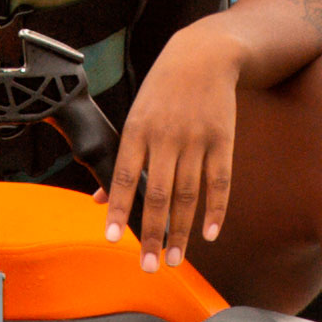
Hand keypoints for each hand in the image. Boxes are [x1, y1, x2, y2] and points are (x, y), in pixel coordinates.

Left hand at [105, 21, 240, 270]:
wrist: (203, 55)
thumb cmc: (162, 91)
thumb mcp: (135, 115)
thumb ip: (121, 159)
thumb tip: (98, 199)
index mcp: (137, 130)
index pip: (124, 175)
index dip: (117, 208)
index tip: (111, 238)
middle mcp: (166, 137)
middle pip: (157, 193)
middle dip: (152, 233)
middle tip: (148, 266)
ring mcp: (196, 139)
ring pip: (188, 194)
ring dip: (181, 230)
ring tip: (174, 258)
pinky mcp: (222, 139)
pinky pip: (220, 181)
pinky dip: (216, 210)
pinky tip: (210, 233)